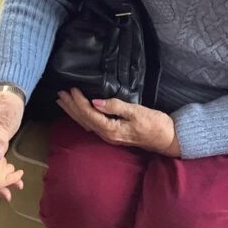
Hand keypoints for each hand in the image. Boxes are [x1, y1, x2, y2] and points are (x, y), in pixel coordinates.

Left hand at [57, 88, 180, 156]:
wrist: (167, 138)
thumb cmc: (154, 123)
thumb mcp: (136, 112)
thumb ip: (115, 107)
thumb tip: (95, 102)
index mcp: (111, 130)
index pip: (89, 114)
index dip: (79, 102)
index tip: (72, 89)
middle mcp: (106, 135)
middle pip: (83, 120)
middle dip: (70, 106)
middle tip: (59, 93)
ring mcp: (109, 136)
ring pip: (85, 123)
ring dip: (73, 111)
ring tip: (62, 101)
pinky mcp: (112, 133)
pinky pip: (91, 124)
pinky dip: (82, 115)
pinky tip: (77, 111)